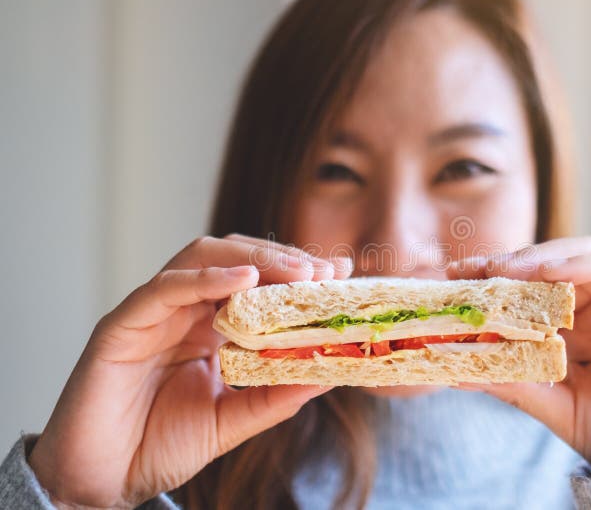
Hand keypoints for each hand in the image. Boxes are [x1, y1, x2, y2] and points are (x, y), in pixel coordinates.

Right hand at [28, 234, 350, 507]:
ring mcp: (151, 312)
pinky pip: (163, 288)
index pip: (255, 280)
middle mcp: (181, 310)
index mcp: (206, 326)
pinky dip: (204, 277)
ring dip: (253, 258)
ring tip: (297, 272)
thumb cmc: (157, 446)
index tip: (339, 274)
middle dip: (282, 258)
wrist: (100, 484)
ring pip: (201, 257)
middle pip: (233, 258)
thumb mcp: (231, 420)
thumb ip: (275, 396)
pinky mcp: (121, 325)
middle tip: (324, 271)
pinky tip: (243, 278)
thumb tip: (328, 373)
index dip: (296, 272)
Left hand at [447, 236, 590, 480]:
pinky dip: (588, 265)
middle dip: (511, 262)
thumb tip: (455, 370)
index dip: (492, 276)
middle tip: (476, 268)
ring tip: (507, 269)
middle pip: (551, 263)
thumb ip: (515, 383)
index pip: (527, 286)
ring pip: (584, 256)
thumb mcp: (556, 406)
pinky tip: (555, 271)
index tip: (454, 274)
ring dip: (543, 257)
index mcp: (569, 325)